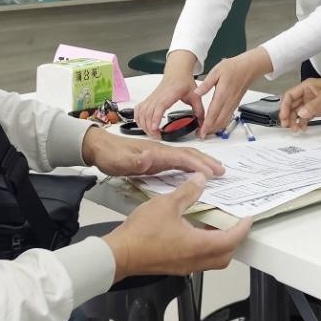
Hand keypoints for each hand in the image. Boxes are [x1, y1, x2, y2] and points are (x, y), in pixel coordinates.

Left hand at [81, 126, 224, 178]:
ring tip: (214, 169)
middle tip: (222, 171)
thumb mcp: (121, 160)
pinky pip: (178, 162)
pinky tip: (192, 171)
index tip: (213, 173)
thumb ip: (136, 160)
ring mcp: (159, 154)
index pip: (183, 157)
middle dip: (207, 162)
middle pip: (189, 155)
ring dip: (201, 163)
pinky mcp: (155, 159)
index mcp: (157, 151)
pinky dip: (190, 165)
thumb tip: (151, 157)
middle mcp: (161, 151)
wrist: (99, 147)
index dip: (199, 165)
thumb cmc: (110, 154)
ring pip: (185, 157)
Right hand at [102, 174, 252, 281]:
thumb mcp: (167, 204)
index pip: (231, 239)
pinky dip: (205, 248)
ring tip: (216, 225)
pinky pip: (198, 260)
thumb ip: (187, 192)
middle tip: (234, 223)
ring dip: (219, 245)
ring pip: (212, 260)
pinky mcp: (174, 267)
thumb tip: (200, 180)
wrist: (119, 254)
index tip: (248, 217)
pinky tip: (196, 232)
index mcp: (198, 245)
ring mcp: (184, 266)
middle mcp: (195, 260)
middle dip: (234, 240)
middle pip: (225, 256)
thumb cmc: (142, 232)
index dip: (242, 228)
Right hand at [134, 53, 203, 138]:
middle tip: (158, 137)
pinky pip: (139, 109)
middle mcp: (158, 96)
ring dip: (144, 124)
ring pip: (141, 112)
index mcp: (170, 95)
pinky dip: (138, 118)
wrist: (177, 71)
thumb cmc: (184, 82)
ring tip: (152, 134)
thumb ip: (200, 111)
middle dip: (150, 127)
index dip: (155, 118)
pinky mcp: (149, 99)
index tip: (155, 128)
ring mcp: (152, 98)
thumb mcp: (196, 96)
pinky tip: (143, 125)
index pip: (159, 106)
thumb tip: (203, 125)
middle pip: (148, 113)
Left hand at [195, 48, 272, 136]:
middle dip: (210, 130)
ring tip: (206, 132)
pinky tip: (216, 126)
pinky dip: (221, 124)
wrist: (248, 67)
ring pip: (224, 121)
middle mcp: (229, 101)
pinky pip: (228, 118)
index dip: (207, 125)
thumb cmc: (233, 67)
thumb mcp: (216, 71)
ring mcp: (233, 104)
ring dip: (216, 129)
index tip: (201, 132)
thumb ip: (206, 84)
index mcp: (222, 94)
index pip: (213, 113)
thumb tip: (197, 92)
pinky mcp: (235, 104)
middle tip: (200, 135)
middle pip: (219, 121)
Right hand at [280, 73, 320, 130]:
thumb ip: (314, 105)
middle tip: (286, 125)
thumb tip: (301, 113)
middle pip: (292, 105)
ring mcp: (312, 103)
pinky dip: (303, 122)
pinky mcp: (317, 109)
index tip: (284, 116)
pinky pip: (306, 116)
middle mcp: (307, 95)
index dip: (285, 106)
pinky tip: (303, 127)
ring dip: (295, 120)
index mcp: (306, 87)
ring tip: (295, 129)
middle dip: (288, 115)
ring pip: (298, 112)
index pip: (290, 95)